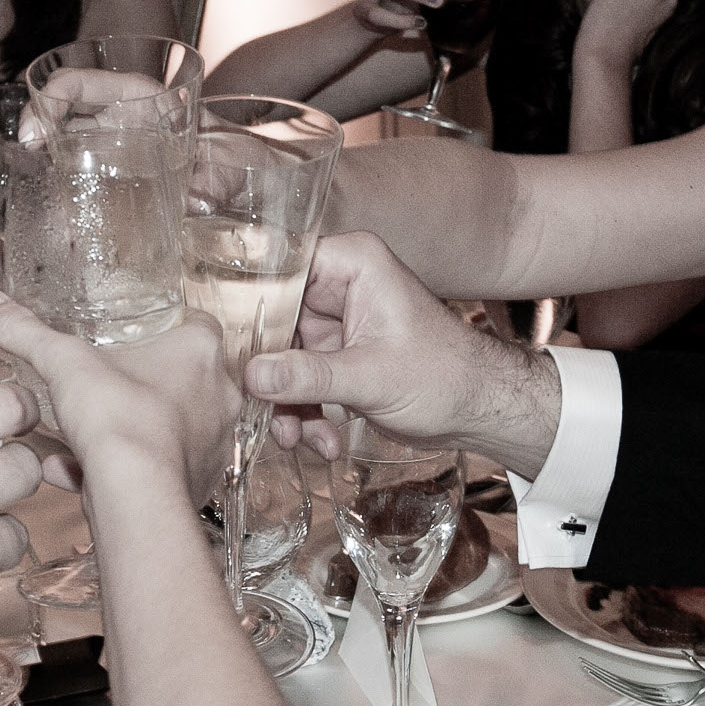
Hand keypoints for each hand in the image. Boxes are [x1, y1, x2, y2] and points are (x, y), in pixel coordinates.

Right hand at [0, 290, 239, 501]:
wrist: (136, 494)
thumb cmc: (118, 419)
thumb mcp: (64, 362)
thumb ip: (26, 331)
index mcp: (199, 353)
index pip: (198, 323)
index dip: (169, 324)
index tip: (140, 329)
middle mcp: (218, 396)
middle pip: (187, 376)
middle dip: (147, 379)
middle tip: (111, 379)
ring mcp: (212, 441)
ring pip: (173, 426)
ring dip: (134, 426)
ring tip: (89, 429)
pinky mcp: (200, 480)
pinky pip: (160, 467)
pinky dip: (125, 466)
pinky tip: (77, 469)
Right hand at [245, 231, 560, 468]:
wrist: (479, 410)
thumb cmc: (446, 376)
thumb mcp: (372, 377)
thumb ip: (309, 376)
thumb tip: (251, 376)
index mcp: (349, 264)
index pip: (275, 271)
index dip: (247, 310)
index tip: (225, 348)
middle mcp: (337, 285)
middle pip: (271, 322)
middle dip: (268, 375)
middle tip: (260, 411)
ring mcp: (334, 322)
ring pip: (280, 359)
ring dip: (287, 405)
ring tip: (301, 439)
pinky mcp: (335, 356)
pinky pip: (297, 380)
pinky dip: (304, 413)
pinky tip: (323, 441)